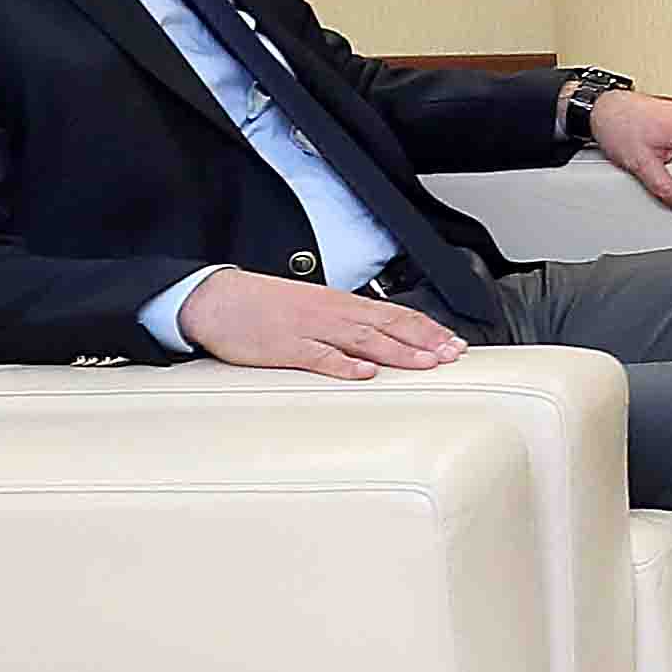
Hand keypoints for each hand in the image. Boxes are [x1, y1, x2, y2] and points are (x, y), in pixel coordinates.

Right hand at [179, 267, 463, 380]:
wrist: (217, 298)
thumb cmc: (265, 306)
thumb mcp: (314, 308)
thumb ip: (347, 323)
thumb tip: (381, 340)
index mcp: (341, 304)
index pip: (395, 315)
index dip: (427, 330)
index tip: (454, 343)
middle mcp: (333, 314)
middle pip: (388, 326)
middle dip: (425, 341)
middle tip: (453, 355)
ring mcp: (311, 330)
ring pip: (363, 340)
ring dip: (398, 352)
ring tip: (426, 363)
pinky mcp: (286, 347)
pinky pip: (319, 357)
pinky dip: (344, 365)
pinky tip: (365, 373)